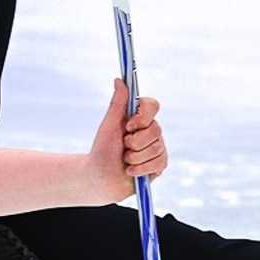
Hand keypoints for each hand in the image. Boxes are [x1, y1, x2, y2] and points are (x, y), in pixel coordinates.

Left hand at [88, 78, 167, 203]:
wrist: (101, 179)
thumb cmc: (102, 150)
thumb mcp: (109, 125)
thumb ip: (117, 103)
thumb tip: (119, 79)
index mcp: (138, 118)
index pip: (153, 105)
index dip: (144, 115)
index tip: (128, 125)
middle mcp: (150, 130)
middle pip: (155, 130)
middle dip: (134, 142)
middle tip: (123, 147)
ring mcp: (157, 147)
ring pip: (156, 148)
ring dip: (135, 158)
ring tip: (124, 161)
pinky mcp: (159, 164)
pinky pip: (158, 163)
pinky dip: (141, 169)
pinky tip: (130, 172)